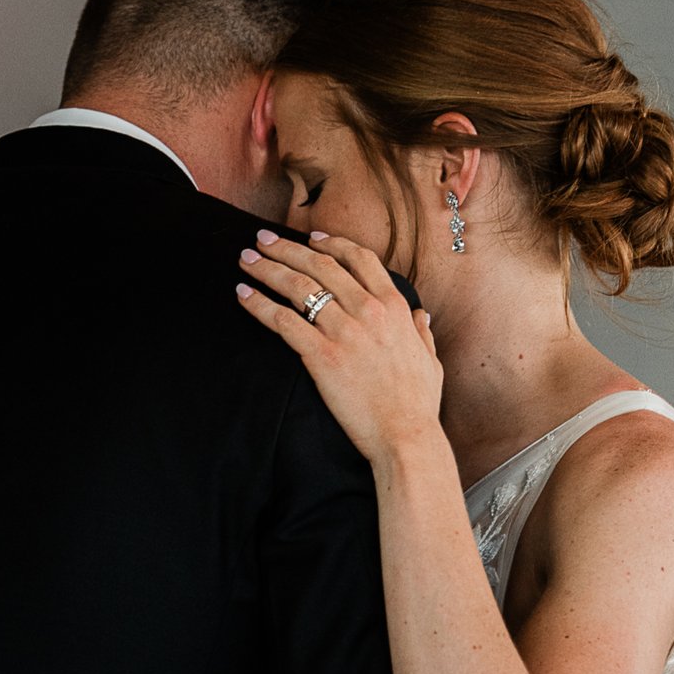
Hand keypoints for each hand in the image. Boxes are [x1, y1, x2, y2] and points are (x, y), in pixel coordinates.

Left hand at [235, 232, 443, 465]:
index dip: (331, 244)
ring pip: (297, 286)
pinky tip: (244, 295)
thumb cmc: (417, 403)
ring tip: (247, 260)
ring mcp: (344, 331)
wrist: (406, 435)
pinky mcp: (321, 355)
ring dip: (267, 268)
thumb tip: (420, 315)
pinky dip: (259, 305)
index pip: (359, 259)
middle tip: (263, 239)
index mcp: (394, 307)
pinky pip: (283, 321)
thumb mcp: (430, 360)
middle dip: (287, 248)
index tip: (311, 238)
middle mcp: (368, 311)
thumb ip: (422, 332)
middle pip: (320, 265)